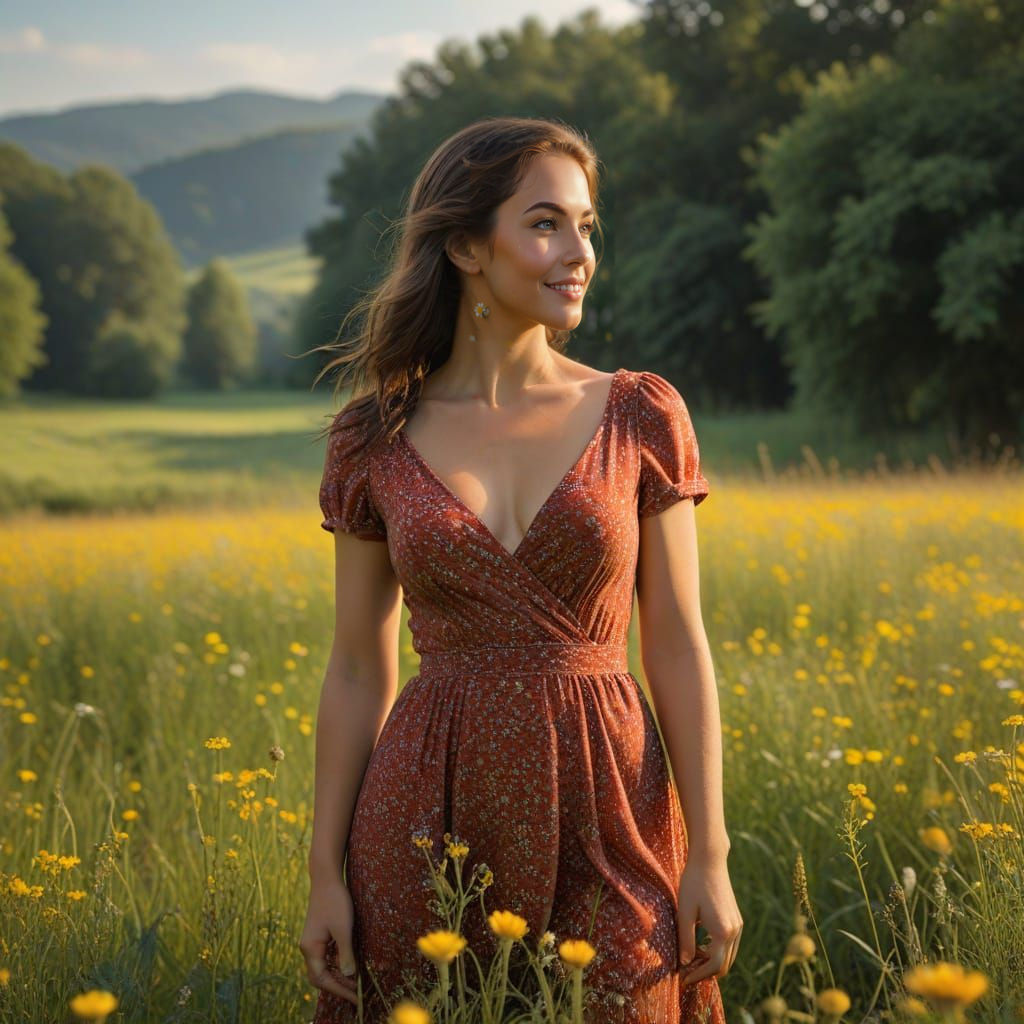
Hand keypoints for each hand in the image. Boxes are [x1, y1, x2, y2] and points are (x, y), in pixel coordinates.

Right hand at [299, 876, 359, 1005]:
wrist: (327, 878)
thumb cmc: (335, 901)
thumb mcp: (343, 928)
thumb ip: (345, 953)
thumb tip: (349, 976)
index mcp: (311, 948)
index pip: (322, 979)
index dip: (339, 990)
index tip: (355, 998)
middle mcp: (308, 948)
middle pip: (320, 976)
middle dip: (337, 986)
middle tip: (356, 993)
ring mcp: (313, 942)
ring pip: (323, 967)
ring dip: (338, 976)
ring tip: (356, 982)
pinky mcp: (319, 935)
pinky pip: (326, 957)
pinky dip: (338, 964)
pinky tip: (350, 965)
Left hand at [676, 855, 742, 984]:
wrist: (709, 860)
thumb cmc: (693, 883)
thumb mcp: (685, 912)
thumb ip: (686, 940)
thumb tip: (684, 963)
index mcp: (723, 932)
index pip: (714, 966)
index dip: (698, 975)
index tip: (683, 979)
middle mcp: (735, 931)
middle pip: (723, 965)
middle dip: (705, 972)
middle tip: (685, 972)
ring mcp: (738, 925)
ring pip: (728, 956)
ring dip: (711, 962)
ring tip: (690, 959)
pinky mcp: (736, 919)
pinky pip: (729, 944)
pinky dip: (716, 951)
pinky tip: (699, 945)